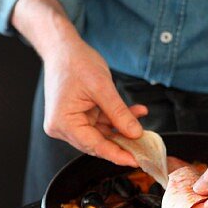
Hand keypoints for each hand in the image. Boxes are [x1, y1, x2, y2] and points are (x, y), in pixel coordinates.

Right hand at [40, 36, 148, 162]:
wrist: (62, 47)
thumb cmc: (75, 62)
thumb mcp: (102, 87)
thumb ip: (119, 113)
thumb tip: (136, 134)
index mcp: (63, 123)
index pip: (94, 145)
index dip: (117, 154)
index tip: (137, 160)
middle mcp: (62, 126)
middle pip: (97, 142)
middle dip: (122, 140)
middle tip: (145, 144)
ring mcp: (69, 121)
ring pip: (101, 132)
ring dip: (121, 126)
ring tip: (141, 119)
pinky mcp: (76, 115)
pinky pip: (99, 122)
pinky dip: (115, 117)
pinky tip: (133, 112)